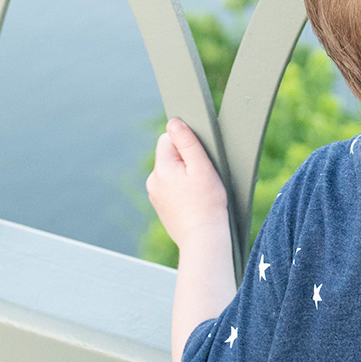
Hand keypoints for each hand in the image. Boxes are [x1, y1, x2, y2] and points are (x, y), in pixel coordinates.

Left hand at [146, 118, 229, 248]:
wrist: (203, 239)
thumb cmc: (207, 203)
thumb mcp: (201, 167)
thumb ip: (187, 141)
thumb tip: (174, 122)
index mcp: (161, 169)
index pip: (167, 139)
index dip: (186, 145)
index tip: (198, 161)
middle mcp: (153, 181)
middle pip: (169, 155)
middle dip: (184, 161)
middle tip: (200, 178)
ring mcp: (155, 196)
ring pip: (170, 172)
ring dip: (183, 176)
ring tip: (198, 192)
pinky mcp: (161, 208)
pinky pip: (170, 188)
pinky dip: (181, 190)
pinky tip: (193, 202)